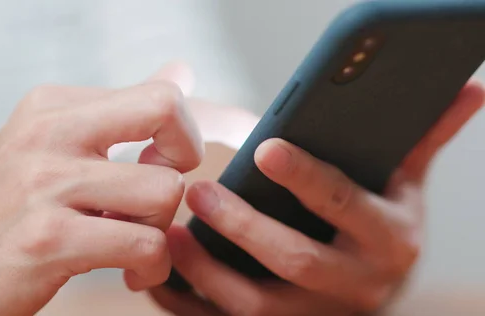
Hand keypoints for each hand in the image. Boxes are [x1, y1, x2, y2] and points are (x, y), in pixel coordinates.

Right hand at [0, 62, 203, 315]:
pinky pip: (144, 244)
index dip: (191, 131)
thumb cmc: (10, 208)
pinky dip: (152, 266)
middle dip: (179, 171)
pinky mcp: (47, 237)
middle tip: (149, 203)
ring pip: (163, 190)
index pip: (160, 95)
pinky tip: (130, 273)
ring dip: (159, 228)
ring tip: (131, 243)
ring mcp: (44, 183)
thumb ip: (123, 111)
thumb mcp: (56, 144)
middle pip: (169, 120)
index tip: (183, 162)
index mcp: (53, 105)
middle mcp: (47, 132)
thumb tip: (182, 72)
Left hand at [148, 80, 484, 315]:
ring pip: (256, 307)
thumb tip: (468, 89)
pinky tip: (161, 275)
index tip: (266, 149)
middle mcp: (355, 287)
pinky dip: (189, 304)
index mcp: (387, 240)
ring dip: (208, 273)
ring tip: (172, 234)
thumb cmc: (381, 229)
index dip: (307, 179)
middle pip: (294, 262)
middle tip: (198, 192)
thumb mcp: (404, 186)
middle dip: (243, 229)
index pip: (345, 205)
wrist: (373, 293)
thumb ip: (423, 139)